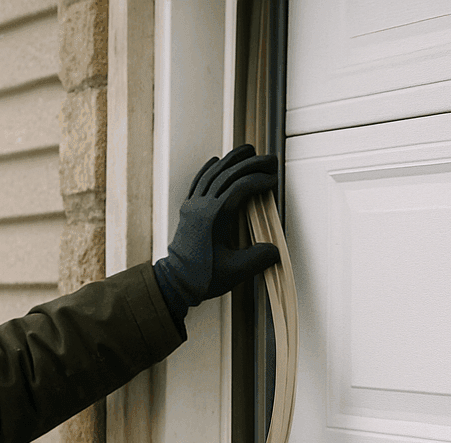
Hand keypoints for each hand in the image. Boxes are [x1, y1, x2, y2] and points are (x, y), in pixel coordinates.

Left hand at [152, 144, 279, 326]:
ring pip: (213, 174)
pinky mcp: (188, 210)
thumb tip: (275, 250)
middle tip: (270, 159)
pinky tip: (216, 160)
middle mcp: (202, 206)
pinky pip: (198, 182)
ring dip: (232, 160)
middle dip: (251, 164)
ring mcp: (193, 206)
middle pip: (228, 175)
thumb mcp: (236, 272)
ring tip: (248, 150)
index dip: (258, 181)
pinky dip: (209, 169)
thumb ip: (259, 259)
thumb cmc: (202, 278)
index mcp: (215, 217)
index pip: (240, 188)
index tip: (272, 181)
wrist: (175, 283)